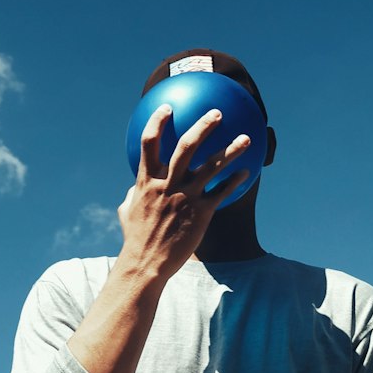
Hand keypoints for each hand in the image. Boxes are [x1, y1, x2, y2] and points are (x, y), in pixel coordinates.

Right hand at [117, 102, 249, 281]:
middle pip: (186, 147)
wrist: (146, 264)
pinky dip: (235, 181)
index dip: (158, 121)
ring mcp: (185, 197)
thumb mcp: (126, 210)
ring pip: (211, 167)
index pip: (149, 143)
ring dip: (231, 150)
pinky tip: (246, 173)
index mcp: (147, 180)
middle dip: (203, 127)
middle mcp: (167, 184)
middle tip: (217, 113)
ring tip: (246, 138)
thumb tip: (134, 185)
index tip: (168, 107)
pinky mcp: (201, 213)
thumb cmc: (136, 238)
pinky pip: (222, 192)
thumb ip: (134, 192)